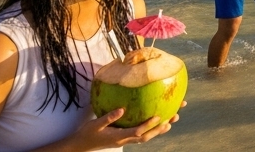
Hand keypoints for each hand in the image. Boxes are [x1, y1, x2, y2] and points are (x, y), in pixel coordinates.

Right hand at [68, 103, 182, 149]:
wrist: (81, 145)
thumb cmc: (87, 134)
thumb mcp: (95, 125)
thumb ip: (108, 117)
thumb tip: (122, 109)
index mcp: (118, 137)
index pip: (137, 131)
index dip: (149, 125)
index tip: (158, 116)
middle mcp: (125, 140)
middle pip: (147, 136)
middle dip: (161, 128)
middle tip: (174, 118)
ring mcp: (125, 140)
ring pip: (146, 136)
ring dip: (159, 130)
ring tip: (171, 120)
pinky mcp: (124, 138)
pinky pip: (141, 135)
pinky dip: (150, 129)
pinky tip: (156, 122)